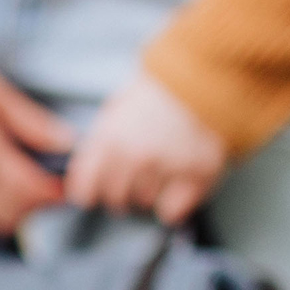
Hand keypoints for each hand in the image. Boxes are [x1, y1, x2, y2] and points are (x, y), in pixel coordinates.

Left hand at [64, 72, 228, 225]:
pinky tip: (176, 187)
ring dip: (148, 193)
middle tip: (129, 183)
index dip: (88, 194)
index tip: (92, 196)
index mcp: (109, 139)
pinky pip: (172, 210)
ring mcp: (166, 167)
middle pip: (115, 199)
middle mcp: (134, 156)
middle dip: (119, 195)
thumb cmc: (159, 92)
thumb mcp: (116, 109)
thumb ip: (99, 143)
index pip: (84, 188)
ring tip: (159, 171)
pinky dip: (172, 205)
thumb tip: (86, 173)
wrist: (205, 79)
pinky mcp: (196, 174)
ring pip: (144, 202)